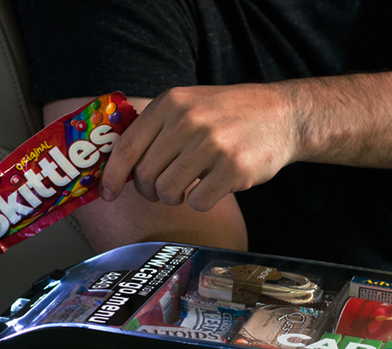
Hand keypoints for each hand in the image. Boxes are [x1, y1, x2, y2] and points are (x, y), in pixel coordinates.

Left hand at [100, 84, 298, 211]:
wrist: (283, 115)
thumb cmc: (230, 115)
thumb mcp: (189, 104)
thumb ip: (157, 128)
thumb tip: (118, 165)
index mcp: (171, 103)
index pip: (127, 146)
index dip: (113, 175)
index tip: (108, 193)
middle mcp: (188, 121)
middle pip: (146, 175)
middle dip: (150, 191)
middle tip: (164, 190)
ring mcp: (212, 144)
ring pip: (169, 192)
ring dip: (175, 198)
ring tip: (190, 187)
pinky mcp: (234, 168)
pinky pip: (198, 202)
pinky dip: (201, 202)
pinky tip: (213, 187)